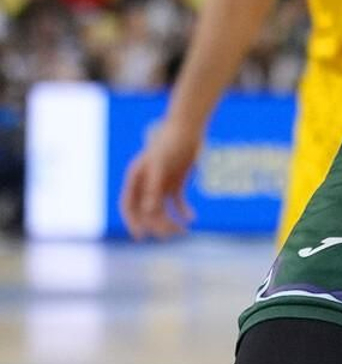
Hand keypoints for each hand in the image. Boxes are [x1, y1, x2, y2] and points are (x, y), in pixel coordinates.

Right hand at [119, 119, 200, 238]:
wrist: (188, 128)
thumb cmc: (169, 143)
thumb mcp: (160, 165)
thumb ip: (153, 188)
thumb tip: (148, 211)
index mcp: (135, 178)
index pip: (128, 205)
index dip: (132, 221)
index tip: (140, 235)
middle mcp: (146, 183)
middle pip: (147, 211)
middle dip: (157, 224)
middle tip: (170, 233)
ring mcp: (161, 184)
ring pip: (162, 210)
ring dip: (170, 222)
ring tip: (182, 231)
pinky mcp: (176, 183)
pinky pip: (178, 203)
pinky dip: (184, 211)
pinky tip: (191, 218)